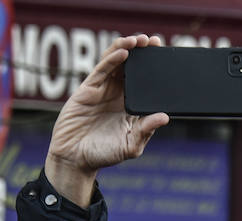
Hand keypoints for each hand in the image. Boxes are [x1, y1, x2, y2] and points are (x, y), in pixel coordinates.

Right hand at [46, 34, 169, 206]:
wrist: (75, 159)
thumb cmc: (104, 154)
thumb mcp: (131, 145)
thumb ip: (146, 131)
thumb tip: (164, 117)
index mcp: (133, 107)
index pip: (146, 83)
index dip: (155, 68)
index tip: (166, 56)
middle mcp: (119, 95)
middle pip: (133, 67)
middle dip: (143, 52)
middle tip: (155, 41)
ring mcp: (104, 90)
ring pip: (117, 63)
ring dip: (128, 49)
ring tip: (140, 40)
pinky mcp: (89, 89)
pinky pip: (102, 70)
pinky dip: (112, 59)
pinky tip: (123, 51)